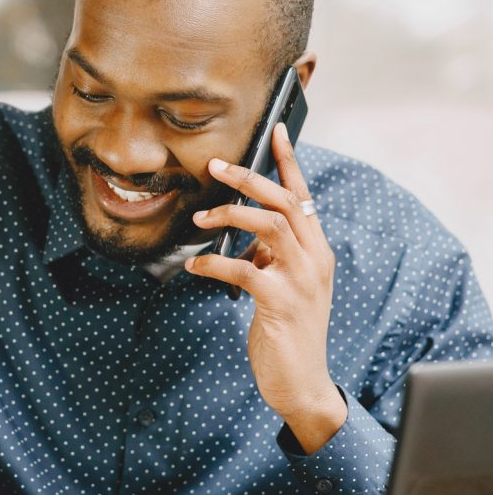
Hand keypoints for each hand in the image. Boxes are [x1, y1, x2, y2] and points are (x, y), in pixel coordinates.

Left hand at [185, 123, 345, 453]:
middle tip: (214, 166)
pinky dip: (213, 264)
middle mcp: (316, 259)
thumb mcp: (284, 286)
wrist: (302, 382)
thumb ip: (271, 257)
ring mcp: (302, 280)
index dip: (289, 162)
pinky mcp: (281, 303)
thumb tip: (243, 238)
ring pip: (269, 226)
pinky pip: (242, 270)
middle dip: (248, 178)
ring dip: (229, 216)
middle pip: (285, 202)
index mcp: (317, 250)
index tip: (276, 130)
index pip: (304, 197)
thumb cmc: (289, 330)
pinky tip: (194, 267)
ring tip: (199, 220)